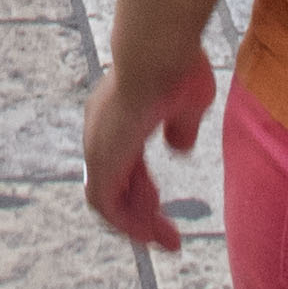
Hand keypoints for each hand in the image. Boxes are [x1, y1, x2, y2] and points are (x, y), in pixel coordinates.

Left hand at [82, 50, 217, 249]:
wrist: (157, 48)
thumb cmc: (176, 65)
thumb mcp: (188, 102)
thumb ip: (181, 126)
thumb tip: (178, 147)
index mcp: (118, 116)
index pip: (124, 163)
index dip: (141, 190)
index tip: (162, 209)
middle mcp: (101, 131)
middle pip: (114, 185)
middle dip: (140, 212)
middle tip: (167, 237)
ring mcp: (99, 143)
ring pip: (107, 198)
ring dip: (134, 222)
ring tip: (164, 240)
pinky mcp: (103, 156)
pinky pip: (105, 202)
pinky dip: (125, 220)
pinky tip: (150, 232)